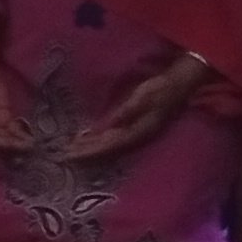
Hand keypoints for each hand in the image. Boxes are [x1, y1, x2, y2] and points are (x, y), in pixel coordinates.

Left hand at [70, 54, 209, 164]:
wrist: (178, 85)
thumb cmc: (160, 88)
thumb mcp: (143, 96)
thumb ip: (128, 111)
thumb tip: (111, 124)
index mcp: (137, 131)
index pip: (108, 145)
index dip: (89, 151)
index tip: (71, 154)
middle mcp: (135, 137)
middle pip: (106, 150)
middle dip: (85, 153)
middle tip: (63, 156)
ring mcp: (135, 135)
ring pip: (108, 146)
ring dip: (90, 149)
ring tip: (71, 151)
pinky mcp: (134, 129)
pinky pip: (112, 140)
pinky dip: (98, 142)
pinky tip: (88, 140)